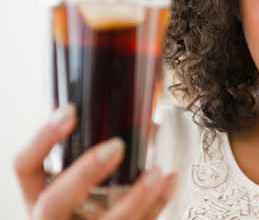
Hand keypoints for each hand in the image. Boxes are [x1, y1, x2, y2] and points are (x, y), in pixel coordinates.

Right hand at [14, 104, 177, 219]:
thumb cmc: (83, 201)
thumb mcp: (75, 178)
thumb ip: (89, 148)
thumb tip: (126, 112)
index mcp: (39, 195)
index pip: (26, 166)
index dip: (43, 139)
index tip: (70, 112)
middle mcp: (53, 218)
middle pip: (54, 202)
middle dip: (84, 173)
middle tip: (115, 146)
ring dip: (135, 197)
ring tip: (156, 171)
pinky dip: (158, 202)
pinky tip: (170, 180)